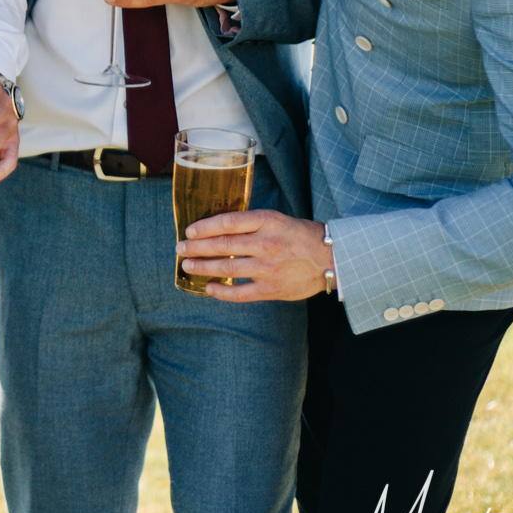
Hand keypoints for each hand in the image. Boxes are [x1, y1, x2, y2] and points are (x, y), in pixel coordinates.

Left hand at [176, 210, 332, 301]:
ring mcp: (269, 268)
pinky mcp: (272, 289)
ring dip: (204, 267)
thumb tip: (216, 228)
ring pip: (228, 267)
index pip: (228, 222)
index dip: (205, 227)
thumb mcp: (277, 219)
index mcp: (268, 222)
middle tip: (180, 248)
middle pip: (223, 245)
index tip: (189, 231)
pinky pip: (241, 293)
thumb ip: (250, 224)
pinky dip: (222, 292)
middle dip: (197, 247)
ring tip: (188, 266)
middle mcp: (267, 244)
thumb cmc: (300, 236)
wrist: (332, 258)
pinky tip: (209, 288)